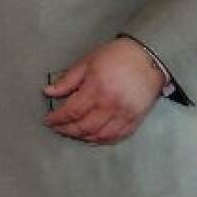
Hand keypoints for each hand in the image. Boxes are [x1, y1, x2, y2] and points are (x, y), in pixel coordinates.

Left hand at [43, 38, 166, 143]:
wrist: (149, 57)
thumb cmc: (116, 56)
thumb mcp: (87, 62)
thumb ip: (68, 80)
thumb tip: (48, 92)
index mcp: (96, 89)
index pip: (72, 111)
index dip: (57, 119)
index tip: (48, 120)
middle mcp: (110, 105)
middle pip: (84, 127)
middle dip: (66, 130)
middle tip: (57, 128)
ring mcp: (124, 114)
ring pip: (99, 136)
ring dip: (82, 137)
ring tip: (72, 133)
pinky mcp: (135, 119)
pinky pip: (117, 137)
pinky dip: (102, 140)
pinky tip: (92, 137)